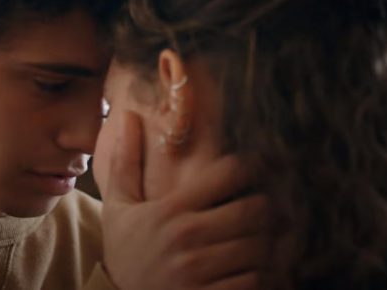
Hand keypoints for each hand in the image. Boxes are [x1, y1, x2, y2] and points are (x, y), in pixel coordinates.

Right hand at [100, 111, 267, 289]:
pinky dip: (265, 274)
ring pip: (262, 246)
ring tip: (267, 237)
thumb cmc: (125, 250)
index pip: (229, 172)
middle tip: (269, 205)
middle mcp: (187, 236)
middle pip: (256, 209)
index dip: (252, 165)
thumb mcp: (117, 206)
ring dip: (269, 242)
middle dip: (268, 207)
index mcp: (169, 210)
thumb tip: (128, 114)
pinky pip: (258, 280)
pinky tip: (257, 267)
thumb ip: (125, 161)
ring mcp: (201, 270)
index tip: (260, 167)